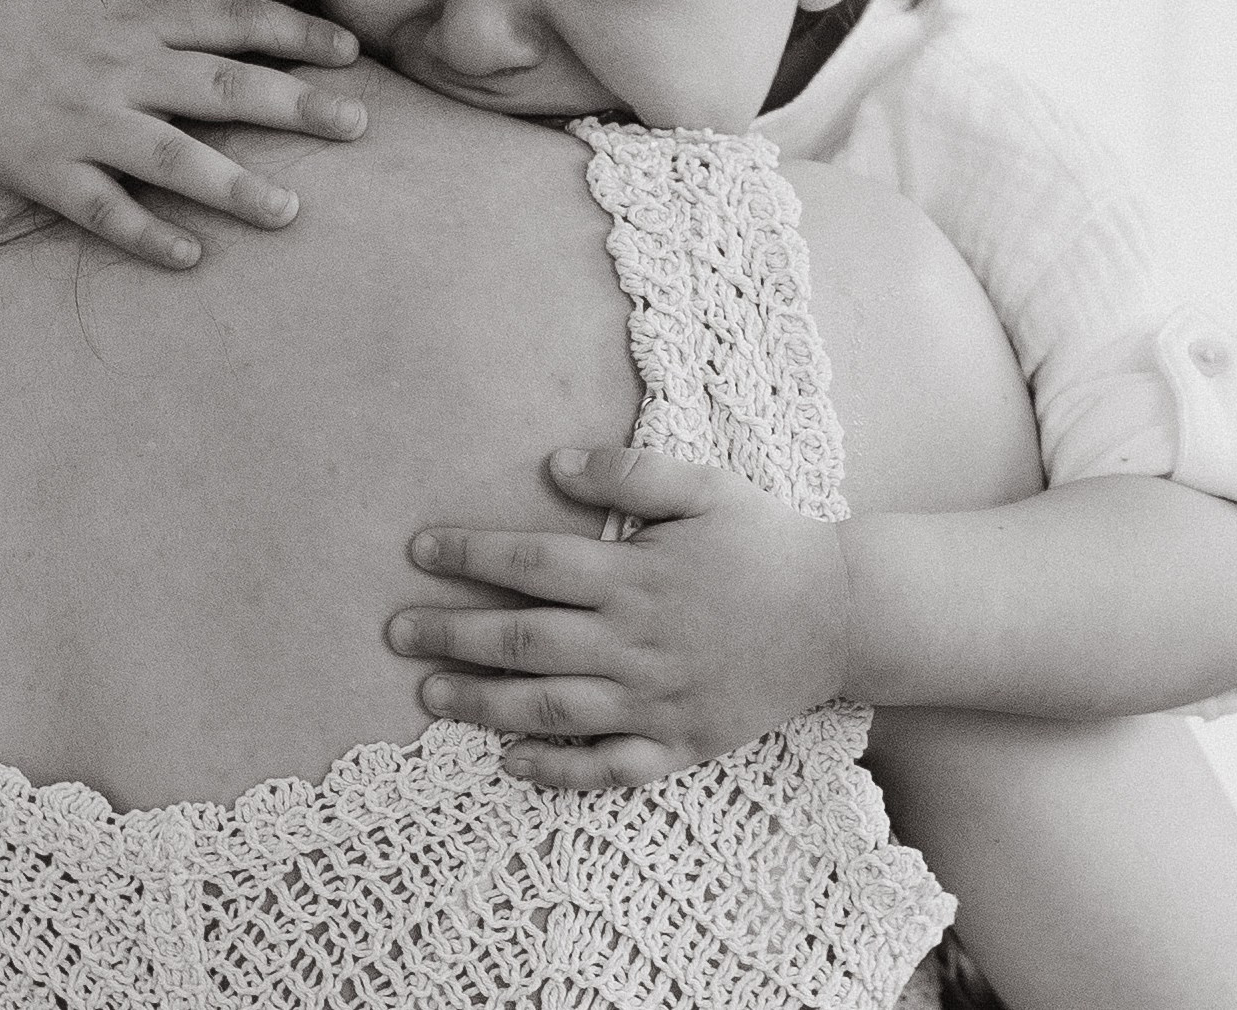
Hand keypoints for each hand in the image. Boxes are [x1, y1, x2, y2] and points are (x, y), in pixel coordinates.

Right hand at [0, 0, 366, 267]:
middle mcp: (121, 67)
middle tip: (361, 125)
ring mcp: (83, 122)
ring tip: (291, 211)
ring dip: (234, 186)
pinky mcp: (45, 169)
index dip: (296, 32)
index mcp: (138, 14)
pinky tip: (192, 258)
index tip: (352, 52)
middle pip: (223, 88)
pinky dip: (146, 234)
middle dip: (296, 106)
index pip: (234, 18)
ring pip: (172, 158)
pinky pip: (102, 208)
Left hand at [387, 445, 853, 788]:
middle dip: (452, 633)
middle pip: (524, 641)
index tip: (419, 549)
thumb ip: (628, 473)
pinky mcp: (680, 744)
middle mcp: (636, 641)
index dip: (470, 555)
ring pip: (551, 709)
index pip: (532, 564)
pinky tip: (507, 760)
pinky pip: (606, 768)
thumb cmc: (765, 541)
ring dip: (482, 702)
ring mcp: (656, 700)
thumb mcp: (703, 486)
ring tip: (428, 693)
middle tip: (394, 630)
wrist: (842, 616)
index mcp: (635, 574)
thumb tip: (553, 465)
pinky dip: (554, 770)